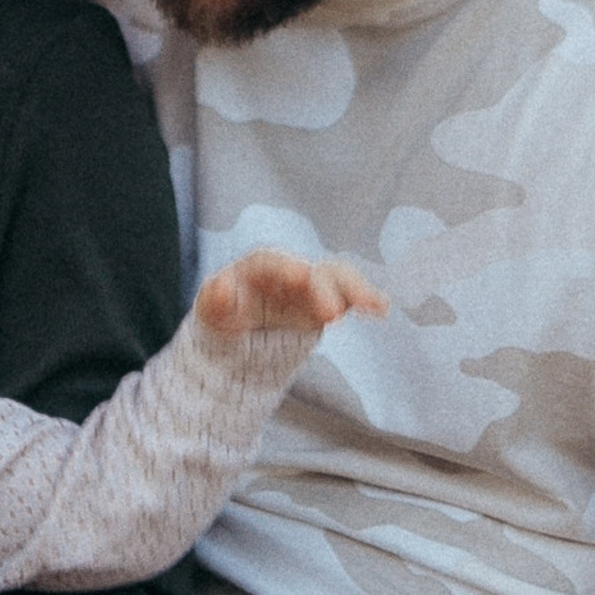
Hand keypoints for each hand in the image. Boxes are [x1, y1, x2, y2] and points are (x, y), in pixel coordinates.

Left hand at [193, 246, 385, 336]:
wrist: (240, 332)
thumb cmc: (224, 313)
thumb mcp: (212, 311)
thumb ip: (215, 298)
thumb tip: (223, 286)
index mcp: (258, 267)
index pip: (270, 262)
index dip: (286, 267)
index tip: (301, 277)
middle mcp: (289, 272)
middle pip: (312, 271)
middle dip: (325, 288)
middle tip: (332, 314)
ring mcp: (310, 287)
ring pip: (337, 279)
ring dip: (355, 290)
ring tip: (375, 306)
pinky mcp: (325, 304)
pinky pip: (349, 297)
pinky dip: (365, 300)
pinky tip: (381, 309)